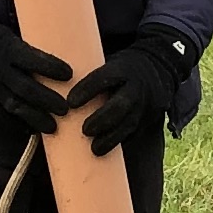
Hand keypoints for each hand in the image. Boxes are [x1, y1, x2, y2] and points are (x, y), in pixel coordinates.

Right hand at [0, 6, 74, 136]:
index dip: (51, 67)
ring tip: (53, 128)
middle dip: (46, 100)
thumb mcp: (8, 38)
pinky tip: (30, 131)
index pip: (32, 59)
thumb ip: (26, 52)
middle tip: (65, 109)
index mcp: (8, 49)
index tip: (69, 74)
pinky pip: (0, 114)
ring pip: (14, 104)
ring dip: (34, 117)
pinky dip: (15, 124)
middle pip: (25, 87)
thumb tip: (55, 62)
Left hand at [61, 33, 187, 153]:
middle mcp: (135, 87)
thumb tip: (55, 81)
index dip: (87, 89)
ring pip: (128, 124)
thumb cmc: (121, 68)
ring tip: (93, 148)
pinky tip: (105, 151)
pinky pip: (133, 134)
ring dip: (110, 138)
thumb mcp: (109, 61)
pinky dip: (118, 143)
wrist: (157, 70)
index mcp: (122, 69)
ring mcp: (143, 105)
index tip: (70, 102)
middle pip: (119, 105)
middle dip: (101, 119)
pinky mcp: (146, 119)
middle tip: (84, 130)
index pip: (104, 78)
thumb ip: (89, 72)